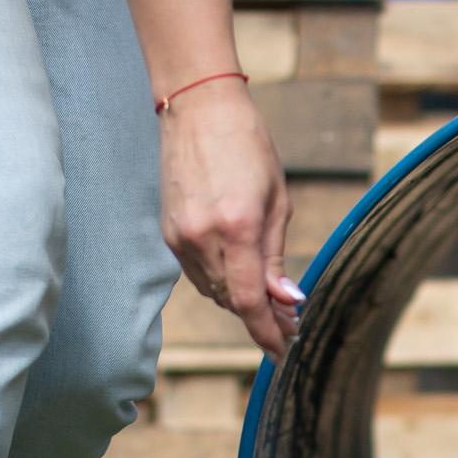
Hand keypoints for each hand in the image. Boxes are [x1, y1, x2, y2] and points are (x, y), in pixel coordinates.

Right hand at [158, 80, 299, 358]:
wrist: (198, 108)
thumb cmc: (247, 146)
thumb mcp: (277, 201)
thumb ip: (276, 256)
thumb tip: (285, 301)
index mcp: (236, 228)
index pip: (250, 301)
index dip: (267, 331)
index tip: (283, 349)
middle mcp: (202, 238)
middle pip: (232, 300)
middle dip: (261, 316)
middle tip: (289, 321)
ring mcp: (179, 237)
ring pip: (214, 291)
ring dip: (240, 300)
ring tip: (269, 300)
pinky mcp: (168, 233)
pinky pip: (198, 273)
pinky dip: (221, 280)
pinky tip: (240, 273)